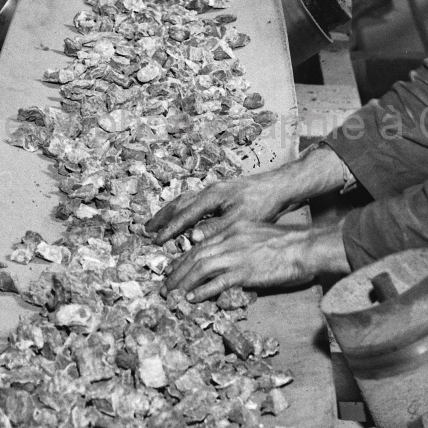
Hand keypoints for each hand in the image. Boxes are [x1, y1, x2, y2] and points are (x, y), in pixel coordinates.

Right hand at [145, 148, 347, 244]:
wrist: (281, 186)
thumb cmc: (264, 203)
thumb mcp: (241, 220)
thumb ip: (216, 228)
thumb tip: (192, 238)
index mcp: (212, 196)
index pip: (184, 215)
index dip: (169, 230)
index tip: (156, 242)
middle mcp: (209, 190)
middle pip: (179, 204)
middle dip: (162, 218)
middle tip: (147, 231)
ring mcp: (215, 190)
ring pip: (185, 200)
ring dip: (170, 213)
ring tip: (158, 223)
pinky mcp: (222, 193)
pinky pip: (195, 201)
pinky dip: (183, 210)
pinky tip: (184, 218)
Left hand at [165, 214, 351, 302]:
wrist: (306, 246)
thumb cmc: (289, 243)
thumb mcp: (258, 234)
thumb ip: (241, 243)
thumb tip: (230, 257)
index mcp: (234, 230)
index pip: (201, 245)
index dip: (185, 259)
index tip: (175, 270)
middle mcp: (230, 240)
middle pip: (195, 256)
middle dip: (177, 272)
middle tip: (166, 286)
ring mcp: (237, 256)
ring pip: (201, 268)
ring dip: (183, 283)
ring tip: (172, 296)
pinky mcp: (245, 272)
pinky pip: (217, 283)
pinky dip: (202, 291)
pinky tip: (192, 299)